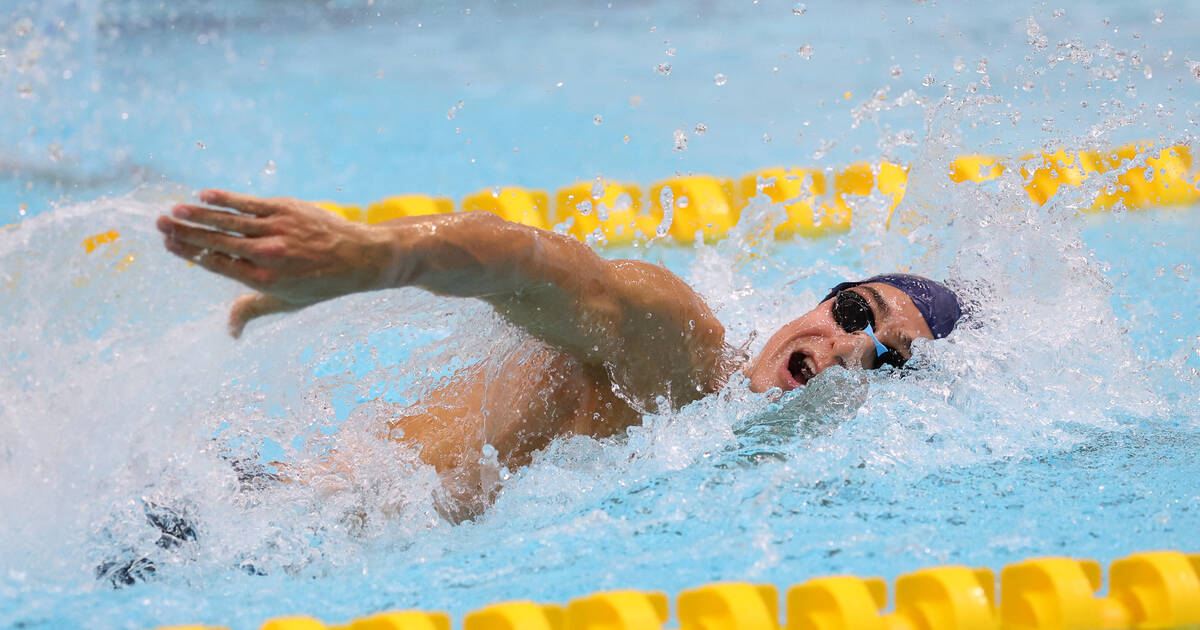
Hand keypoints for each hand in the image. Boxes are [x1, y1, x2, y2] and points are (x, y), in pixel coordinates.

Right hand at [157, 189, 390, 335]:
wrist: (359, 257)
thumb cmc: (320, 284)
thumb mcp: (287, 304)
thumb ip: (251, 311)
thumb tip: (229, 334)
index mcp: (263, 279)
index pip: (217, 263)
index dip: (191, 253)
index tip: (168, 244)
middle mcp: (268, 254)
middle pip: (217, 240)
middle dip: (186, 232)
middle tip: (160, 222)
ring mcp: (277, 229)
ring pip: (229, 220)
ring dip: (199, 214)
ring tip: (174, 210)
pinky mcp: (286, 209)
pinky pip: (250, 203)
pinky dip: (226, 199)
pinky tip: (204, 195)